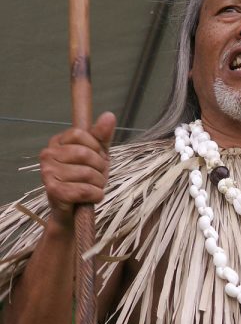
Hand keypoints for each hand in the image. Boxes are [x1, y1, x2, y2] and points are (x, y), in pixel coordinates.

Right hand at [40, 112, 115, 227]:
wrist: (73, 209)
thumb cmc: (85, 178)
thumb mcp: (97, 154)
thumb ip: (102, 135)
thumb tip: (109, 115)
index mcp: (57, 141)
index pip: (80, 134)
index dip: (96, 146)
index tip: (98, 156)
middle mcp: (47, 154)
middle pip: (84, 153)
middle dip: (100, 167)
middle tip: (99, 175)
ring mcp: (47, 173)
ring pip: (87, 173)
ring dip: (99, 183)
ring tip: (95, 187)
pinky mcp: (53, 191)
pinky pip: (84, 190)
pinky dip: (95, 195)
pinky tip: (93, 197)